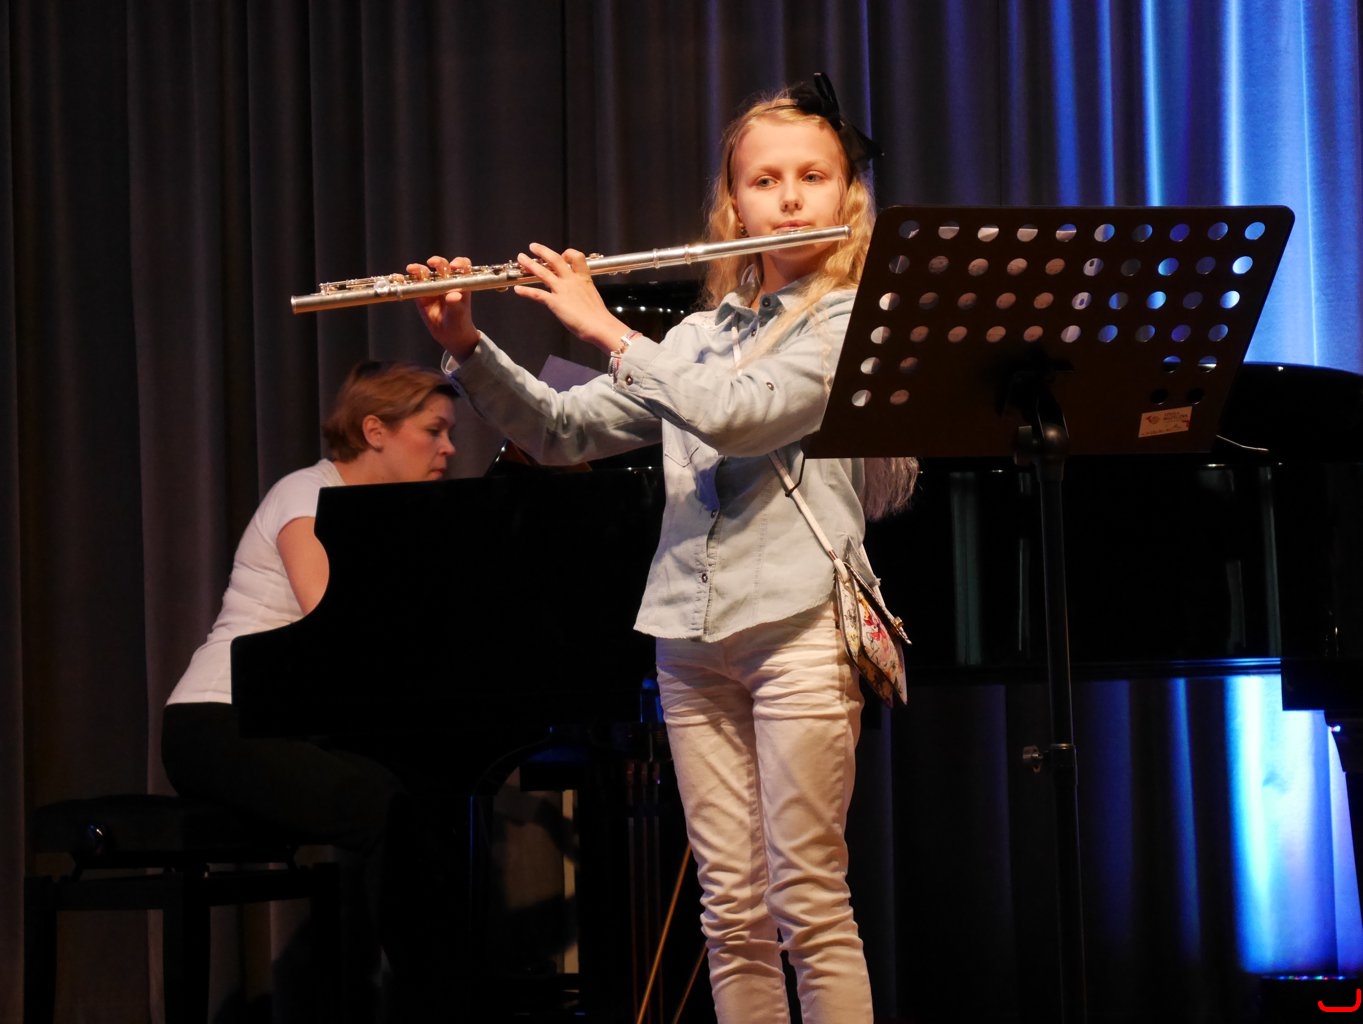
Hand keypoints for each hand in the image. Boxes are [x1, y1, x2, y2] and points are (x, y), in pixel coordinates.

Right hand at [406, 256, 480, 361]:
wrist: (449, 334)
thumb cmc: (459, 321)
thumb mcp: (459, 314)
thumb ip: (456, 304)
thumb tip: (453, 295)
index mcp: (460, 282)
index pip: (462, 265)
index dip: (459, 262)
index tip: (454, 266)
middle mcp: (446, 280)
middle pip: (442, 265)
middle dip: (437, 262)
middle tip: (433, 263)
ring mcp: (432, 285)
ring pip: (425, 272)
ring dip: (419, 268)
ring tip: (412, 269)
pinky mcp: (421, 292)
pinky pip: (413, 283)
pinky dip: (405, 279)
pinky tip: (399, 278)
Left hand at [513, 243, 632, 352]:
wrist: (598, 325)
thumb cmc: (598, 315)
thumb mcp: (592, 295)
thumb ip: (582, 290)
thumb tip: (578, 294)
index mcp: (583, 278)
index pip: (576, 257)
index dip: (567, 253)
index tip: (562, 255)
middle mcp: (571, 280)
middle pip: (555, 259)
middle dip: (543, 251)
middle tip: (533, 246)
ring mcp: (562, 290)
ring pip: (543, 272)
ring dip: (530, 264)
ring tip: (521, 258)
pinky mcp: (555, 302)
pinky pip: (537, 294)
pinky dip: (526, 291)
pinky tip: (518, 290)